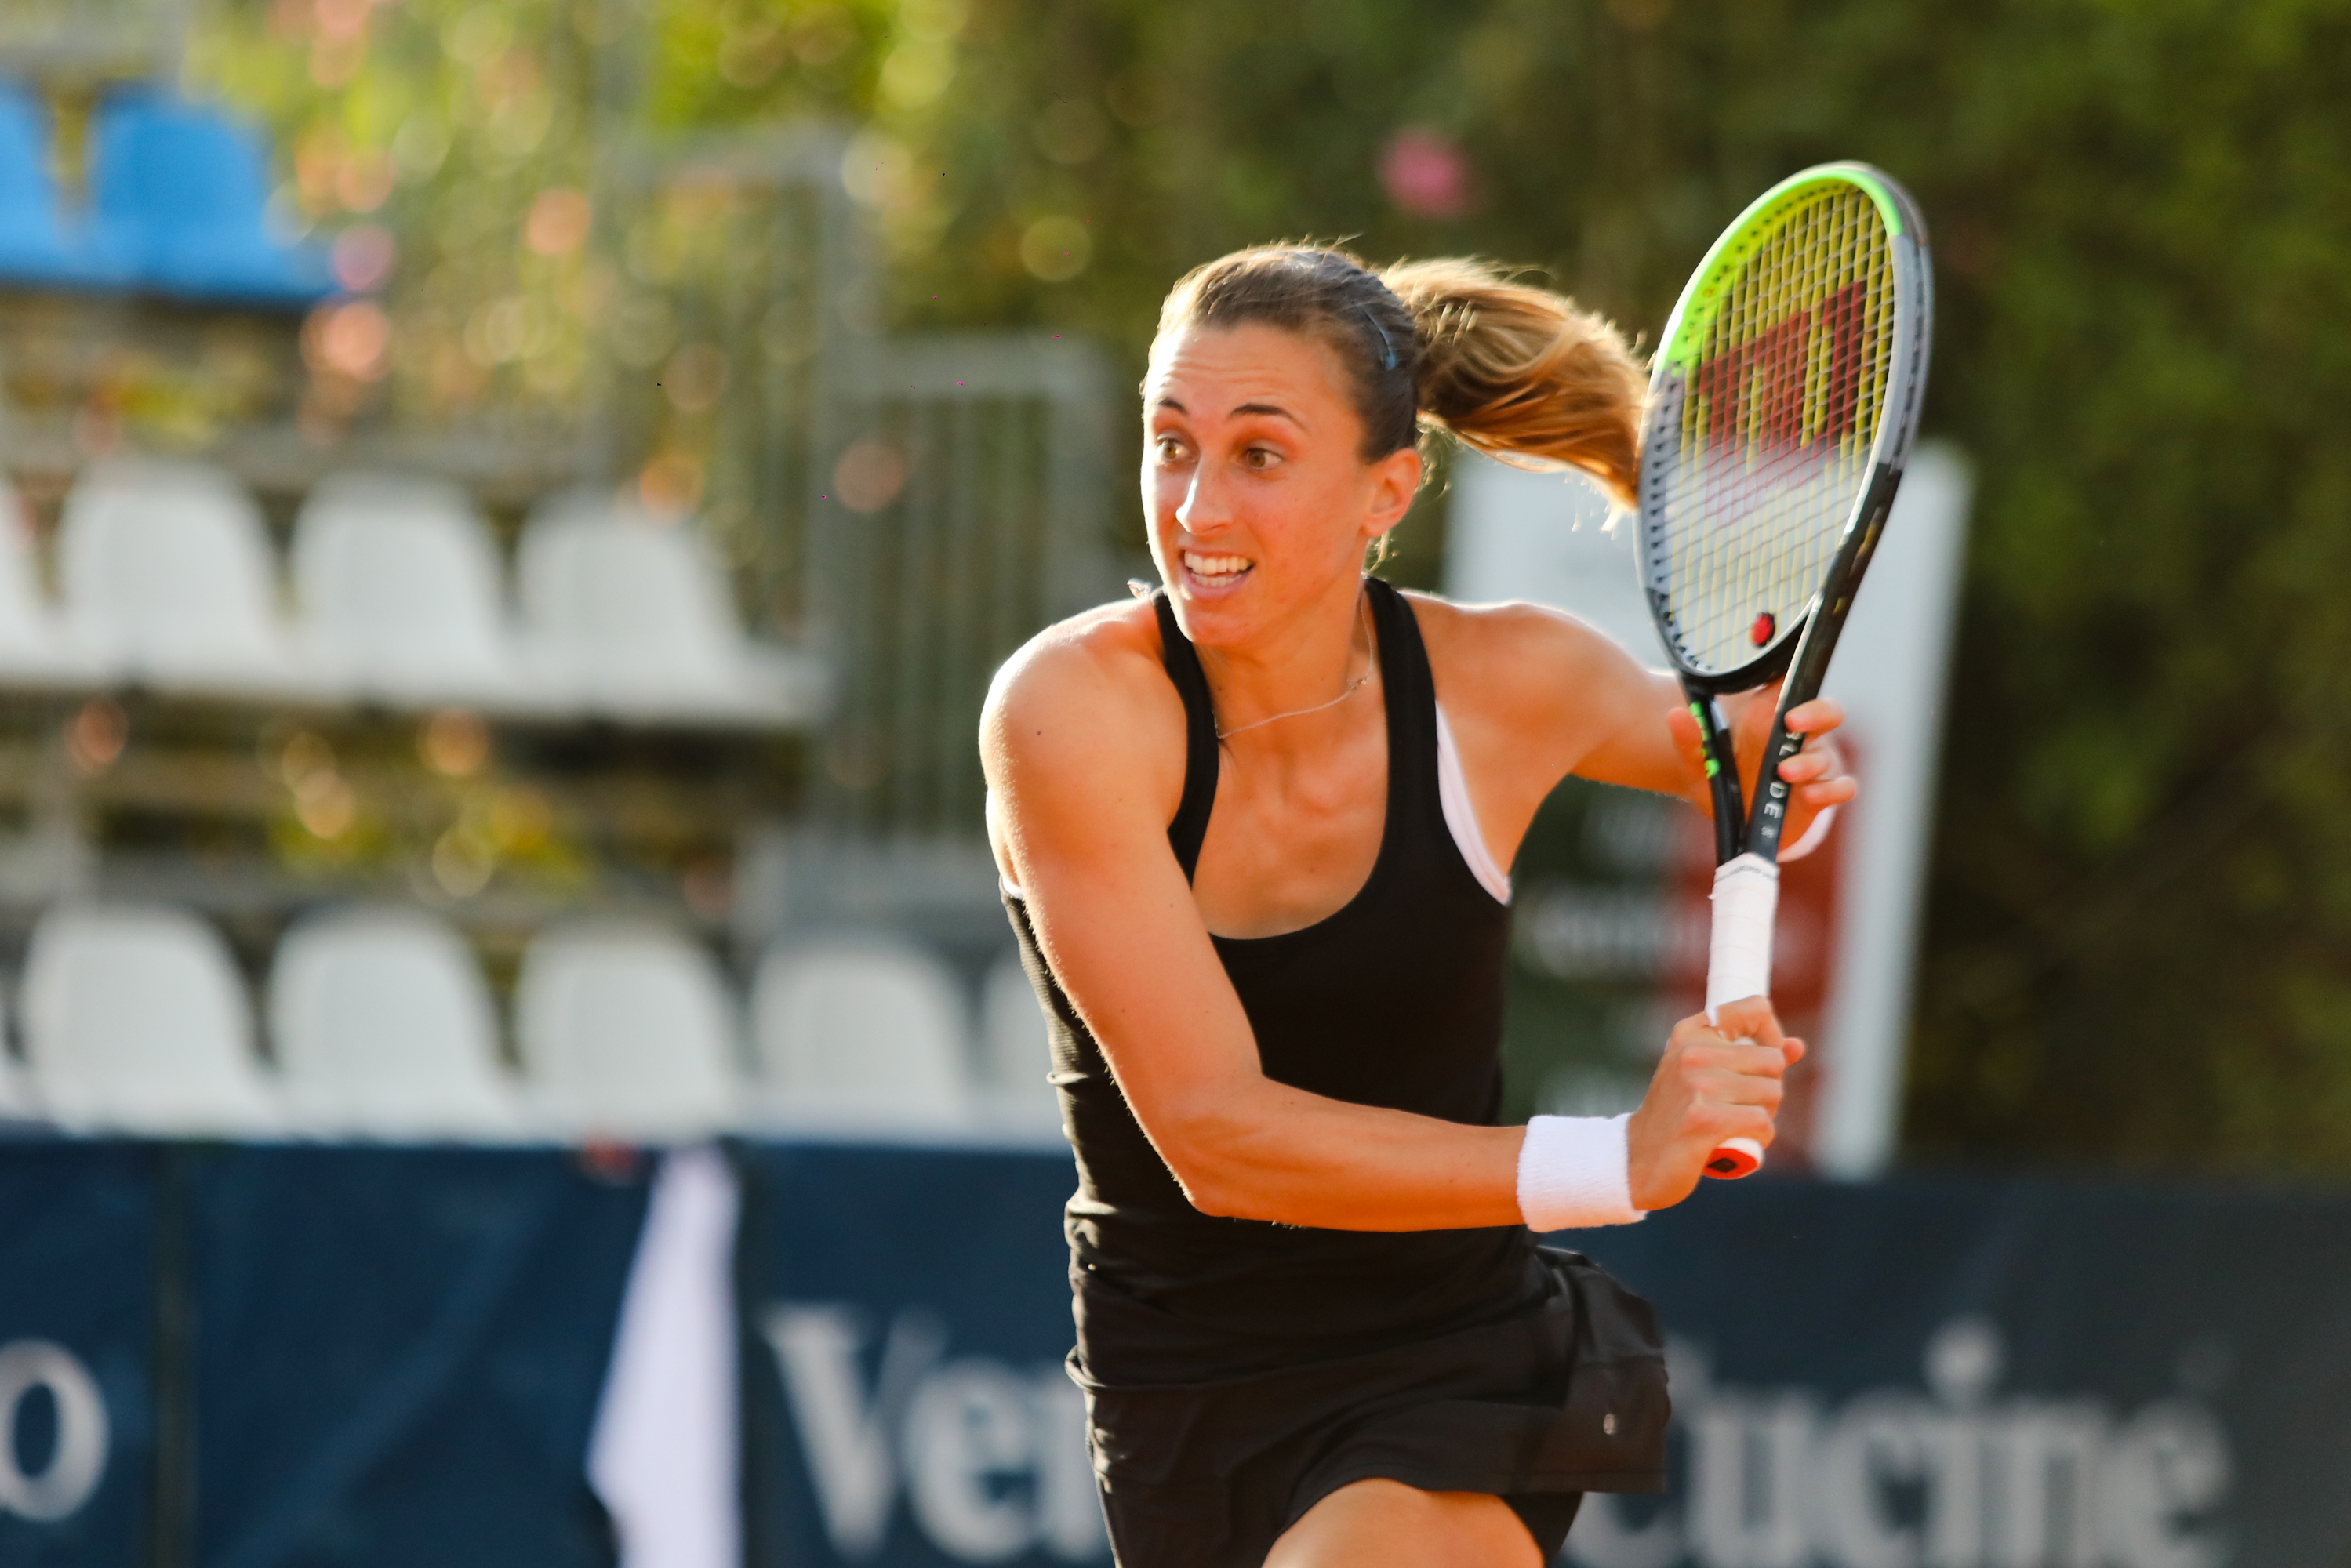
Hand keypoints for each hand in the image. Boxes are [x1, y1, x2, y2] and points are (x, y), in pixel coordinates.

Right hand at [1625, 997, 1805, 1210]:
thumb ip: (1750, 1057)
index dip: (1772, 1036)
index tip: (1761, 1061)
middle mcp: (1693, 1052)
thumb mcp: (1704, 1075)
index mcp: (1690, 1033)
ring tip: (1732, 1125)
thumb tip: (1797, 1046)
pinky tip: (1733, 1143)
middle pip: (1774, 1060)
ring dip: (1762, 1117)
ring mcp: (1698, 1085)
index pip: (1755, 1008)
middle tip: (1738, 1107)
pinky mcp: (1706, 1120)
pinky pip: (1763, 1123)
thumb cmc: (1677, 1116)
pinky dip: (1758, 1139)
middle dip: (1767, 1089)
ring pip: (1772, 1094)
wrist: (1637, 1159)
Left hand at [1664, 683, 1856, 847]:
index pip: (1793, 686)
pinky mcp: (1820, 796)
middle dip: (1815, 712)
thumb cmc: (1720, 780)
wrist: (1731, 824)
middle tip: (1791, 720)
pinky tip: (1811, 794)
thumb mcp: (1698, 763)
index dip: (1796, 677)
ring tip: (1783, 772)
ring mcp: (1812, 765)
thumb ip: (1689, 739)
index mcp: (1770, 718)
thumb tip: (1677, 714)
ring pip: (1828, 753)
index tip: (1786, 675)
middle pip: (1827, 711)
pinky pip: (1843, 787)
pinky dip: (1832, 790)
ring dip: (1809, 761)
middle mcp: (1797, 737)